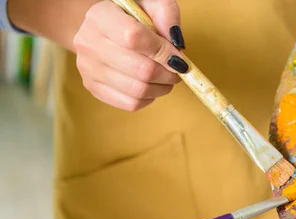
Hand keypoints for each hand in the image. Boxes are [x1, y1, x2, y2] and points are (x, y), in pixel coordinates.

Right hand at [73, 0, 187, 110]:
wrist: (104, 29)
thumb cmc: (132, 15)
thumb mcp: (150, 4)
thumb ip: (166, 14)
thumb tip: (176, 42)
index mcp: (100, 16)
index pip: (134, 38)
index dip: (163, 51)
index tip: (179, 57)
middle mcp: (88, 42)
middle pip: (141, 70)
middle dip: (168, 73)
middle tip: (178, 69)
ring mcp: (88, 68)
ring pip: (138, 90)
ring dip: (162, 88)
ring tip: (167, 77)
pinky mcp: (93, 87)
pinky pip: (131, 103)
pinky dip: (150, 98)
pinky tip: (152, 85)